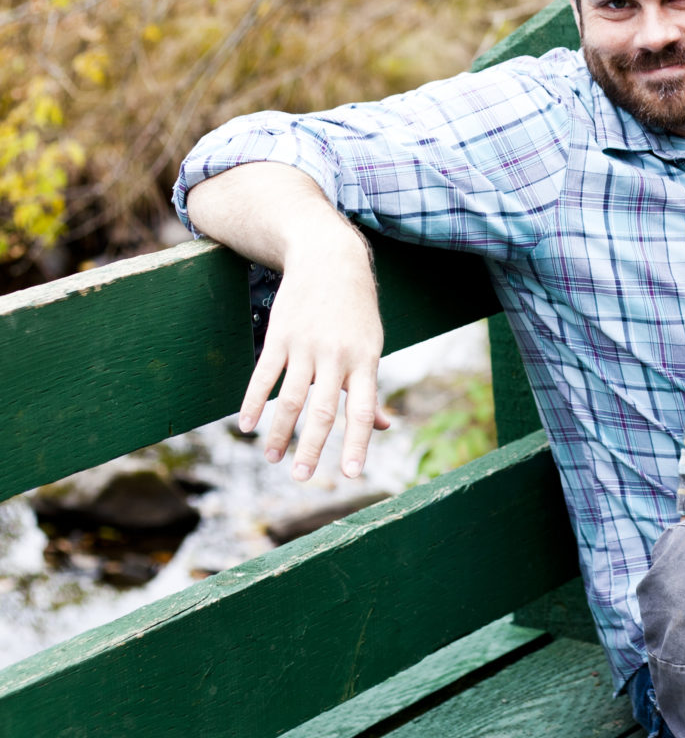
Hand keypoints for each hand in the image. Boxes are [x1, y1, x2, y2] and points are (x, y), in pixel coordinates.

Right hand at [187, 164, 388, 480]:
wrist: (330, 259)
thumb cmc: (356, 311)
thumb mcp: (371, 345)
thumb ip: (370, 388)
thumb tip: (385, 427)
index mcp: (365, 361)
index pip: (362, 411)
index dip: (356, 443)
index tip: (350, 475)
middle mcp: (337, 356)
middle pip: (323, 410)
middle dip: (311, 447)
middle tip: (301, 478)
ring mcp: (306, 345)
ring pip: (290, 398)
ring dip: (279, 432)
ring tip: (272, 459)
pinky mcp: (280, 335)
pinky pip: (264, 374)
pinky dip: (253, 402)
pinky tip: (246, 426)